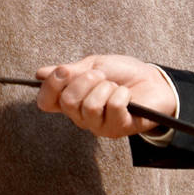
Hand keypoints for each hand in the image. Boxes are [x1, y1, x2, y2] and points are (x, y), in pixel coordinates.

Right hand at [34, 54, 175, 137]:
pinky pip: (113, 108)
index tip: (64, 71)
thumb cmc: (122, 73)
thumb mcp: (93, 65)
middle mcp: (79, 116)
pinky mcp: (117, 129)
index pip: (45, 102)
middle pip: (67, 102)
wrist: (153, 80)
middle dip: (85, 81)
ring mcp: (98, 125)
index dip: (50, 87)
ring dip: (105, 88)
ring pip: (90, 106)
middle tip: (100, 76)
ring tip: (115, 86)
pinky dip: (121, 94)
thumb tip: (40, 74)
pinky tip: (127, 95)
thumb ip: (69, 72)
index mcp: (70, 100)